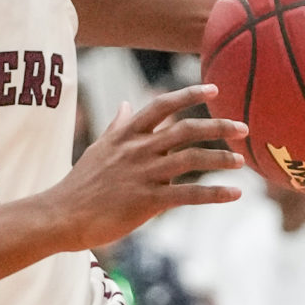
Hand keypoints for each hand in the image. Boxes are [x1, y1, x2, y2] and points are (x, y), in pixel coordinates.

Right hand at [47, 84, 245, 251]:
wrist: (61, 215)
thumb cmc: (80, 185)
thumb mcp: (99, 149)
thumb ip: (118, 126)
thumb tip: (127, 105)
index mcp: (127, 135)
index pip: (162, 106)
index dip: (190, 95)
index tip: (214, 89)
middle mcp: (138, 150)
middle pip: (186, 130)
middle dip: (218, 127)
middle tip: (243, 128)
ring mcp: (143, 175)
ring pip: (191, 159)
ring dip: (220, 159)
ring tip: (240, 161)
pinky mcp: (147, 201)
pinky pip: (189, 195)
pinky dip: (215, 194)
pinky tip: (234, 194)